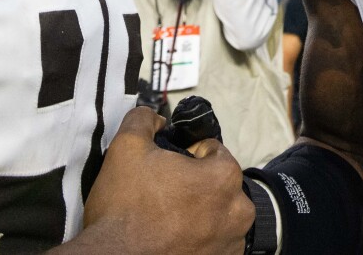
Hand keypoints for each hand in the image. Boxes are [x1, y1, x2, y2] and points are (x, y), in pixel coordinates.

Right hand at [81, 107, 252, 254]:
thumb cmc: (124, 208)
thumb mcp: (126, 147)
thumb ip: (144, 120)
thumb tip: (156, 119)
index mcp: (224, 177)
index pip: (212, 151)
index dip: (187, 154)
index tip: (167, 168)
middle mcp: (238, 211)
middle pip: (219, 184)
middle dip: (196, 184)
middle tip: (163, 194)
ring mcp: (231, 242)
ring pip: (219, 214)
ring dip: (200, 212)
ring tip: (166, 218)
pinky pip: (216, 242)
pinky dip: (200, 238)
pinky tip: (172, 238)